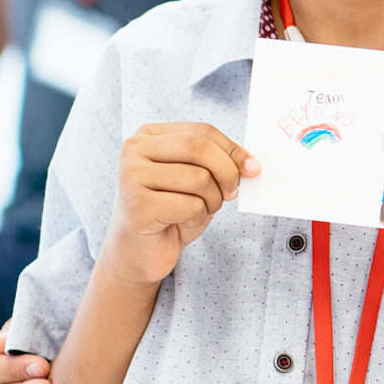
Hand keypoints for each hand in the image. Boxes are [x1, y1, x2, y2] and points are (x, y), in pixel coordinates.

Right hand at [103, 123, 259, 287]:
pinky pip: (190, 205)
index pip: (202, 131)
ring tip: (201, 210)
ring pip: (198, 177)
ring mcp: (131, 177)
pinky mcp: (136, 206)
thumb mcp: (195, 179)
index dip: (232, 149)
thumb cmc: (170, 212)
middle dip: (227, 171)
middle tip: (232, 193)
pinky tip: (183, 223)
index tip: (252, 168)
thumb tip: (252, 164)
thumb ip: (218, 163)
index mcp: (148, 136)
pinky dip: (198, 217)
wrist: (137, 253)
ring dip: (213, 199)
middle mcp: (134, 150)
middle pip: (199, 147)